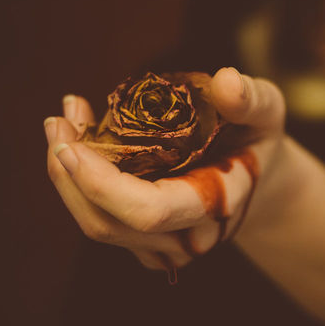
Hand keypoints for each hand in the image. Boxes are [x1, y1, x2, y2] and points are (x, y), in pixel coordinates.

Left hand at [44, 68, 284, 277]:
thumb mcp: (267, 111)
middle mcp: (189, 236)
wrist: (258, 177)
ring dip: (66, 177)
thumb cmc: (258, 139)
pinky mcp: (146, 240)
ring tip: (64, 123)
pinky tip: (80, 141)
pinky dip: (78, 183)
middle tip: (57, 121)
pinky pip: (102, 219)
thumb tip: (226, 81)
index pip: (151, 211)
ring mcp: (166, 244)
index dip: (103, 185)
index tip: (71, 143)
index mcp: (217, 205)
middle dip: (68, 176)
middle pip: (108, 224)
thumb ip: (251, 99)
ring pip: (98, 225)